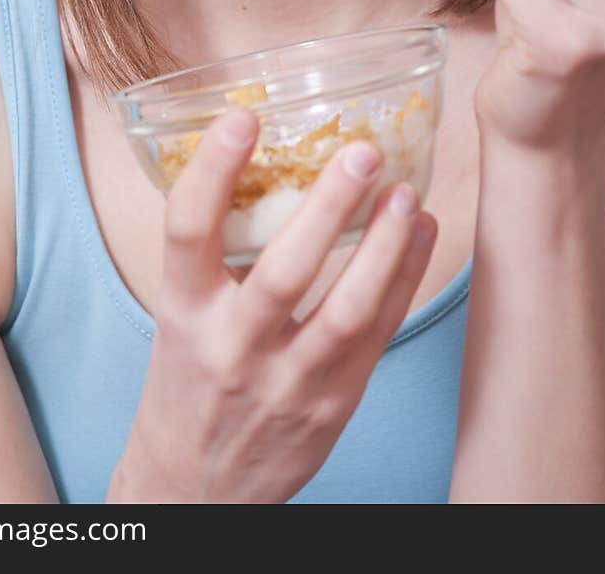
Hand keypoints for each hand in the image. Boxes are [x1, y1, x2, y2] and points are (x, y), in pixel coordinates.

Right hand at [110, 108, 436, 503]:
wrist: (194, 488)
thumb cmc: (190, 379)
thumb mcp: (182, 316)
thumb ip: (218, 253)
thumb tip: (272, 155)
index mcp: (182, 312)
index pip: (187, 230)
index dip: (213, 169)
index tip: (242, 116)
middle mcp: (230, 347)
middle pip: (283, 271)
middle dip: (328, 206)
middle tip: (363, 149)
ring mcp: (285, 383)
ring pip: (346, 310)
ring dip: (385, 245)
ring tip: (407, 191)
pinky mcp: (332, 407)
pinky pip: (377, 336)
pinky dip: (406, 279)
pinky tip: (422, 233)